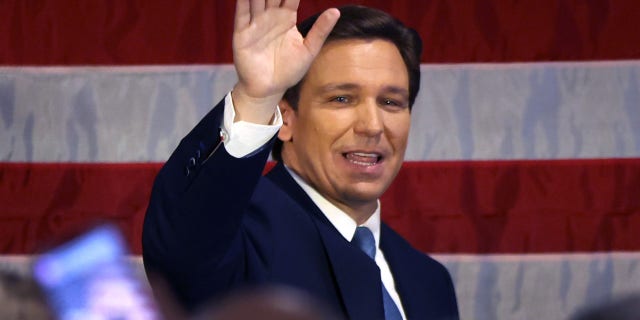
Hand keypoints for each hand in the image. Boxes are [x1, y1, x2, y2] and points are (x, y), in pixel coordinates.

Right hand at [231, 0, 339, 123]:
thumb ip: (320, 30)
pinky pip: (242, 13)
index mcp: (286, 18)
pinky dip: (243, 1)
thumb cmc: (289, 70)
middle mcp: (270, 17)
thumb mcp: (308, 50)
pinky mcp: (242, 34)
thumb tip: (335, 11)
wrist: (269, 89)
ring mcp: (255, 24)